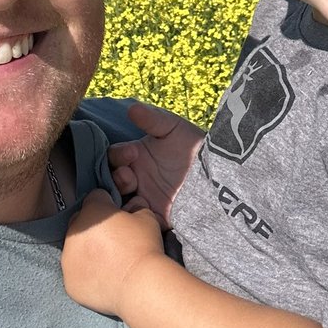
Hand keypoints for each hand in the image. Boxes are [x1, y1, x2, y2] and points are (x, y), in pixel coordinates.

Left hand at [61, 188, 165, 315]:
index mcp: (91, 211)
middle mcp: (74, 232)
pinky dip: (86, 274)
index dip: (109, 203)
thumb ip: (136, 208)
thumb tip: (133, 207)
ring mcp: (68, 258)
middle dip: (94, 227)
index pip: (95, 197)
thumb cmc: (144, 247)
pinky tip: (103, 278)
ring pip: (75, 249)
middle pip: (81, 222)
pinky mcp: (69, 281)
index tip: (118, 215)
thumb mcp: (146, 218)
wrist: (139, 285)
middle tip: (112, 240)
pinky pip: (76, 273)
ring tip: (109, 262)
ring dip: (87, 251)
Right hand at [109, 102, 203, 228]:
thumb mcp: (173, 129)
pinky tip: (146, 208)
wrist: (216, 173)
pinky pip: (137, 219)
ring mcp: (143, 197)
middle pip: (112, 181)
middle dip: (118, 178)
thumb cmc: (192, 146)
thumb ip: (153, 119)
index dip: (118, 155)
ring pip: (120, 202)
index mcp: (135, 156)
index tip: (132, 153)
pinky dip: (136, 215)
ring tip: (138, 195)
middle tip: (130, 177)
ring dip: (123, 199)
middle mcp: (136, 177)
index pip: (114, 156)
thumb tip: (132, 107)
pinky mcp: (154, 216)